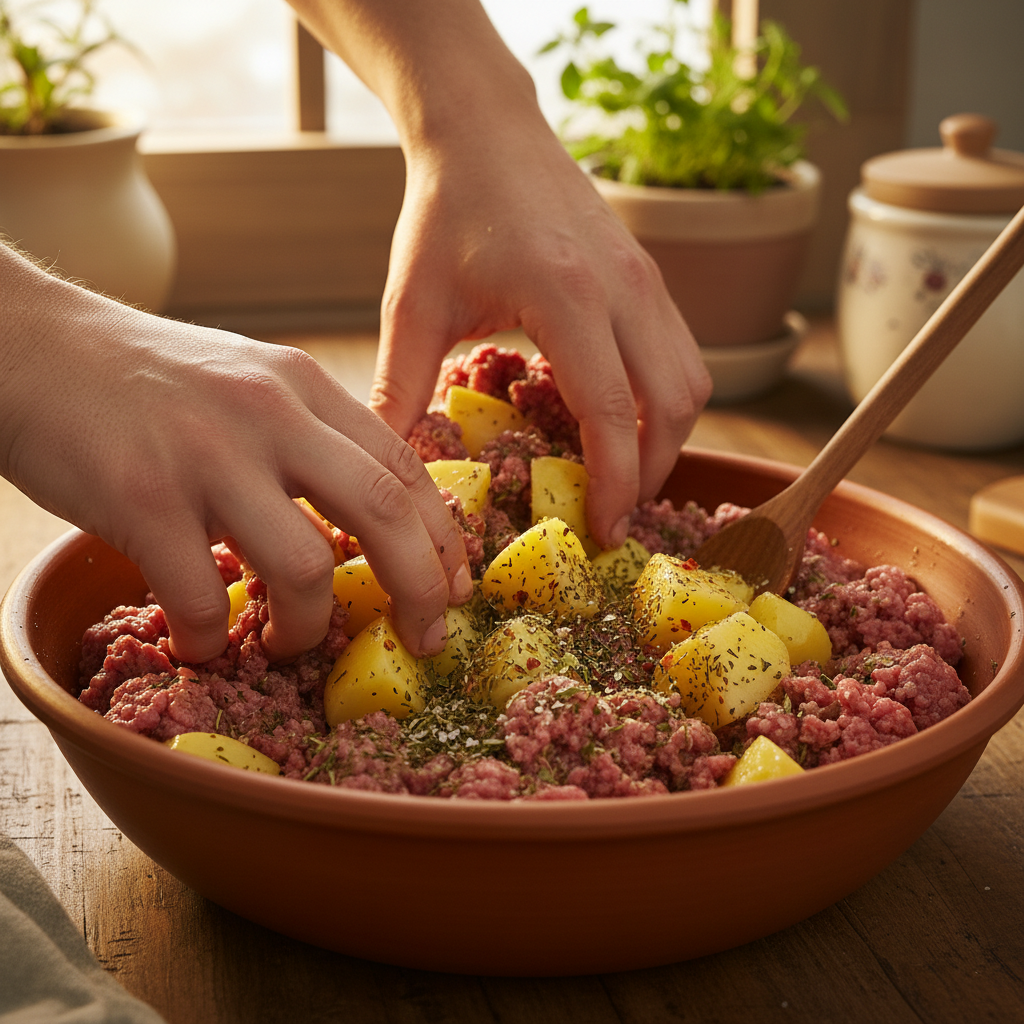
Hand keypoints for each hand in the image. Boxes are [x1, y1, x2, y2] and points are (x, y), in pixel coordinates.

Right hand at [0, 248, 471, 662]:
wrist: (29, 345)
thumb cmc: (145, 379)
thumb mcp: (249, 382)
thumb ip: (310, 436)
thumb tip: (369, 517)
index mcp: (303, 387)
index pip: (405, 465)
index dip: (441, 537)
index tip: (455, 587)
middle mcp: (269, 414)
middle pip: (384, 512)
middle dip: (419, 589)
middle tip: (425, 641)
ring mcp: (207, 454)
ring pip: (304, 566)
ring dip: (306, 626)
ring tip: (285, 641)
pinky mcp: (141, 496)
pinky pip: (202, 595)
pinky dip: (209, 636)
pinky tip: (201, 640)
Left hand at [287, 0, 711, 550]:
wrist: (485, 132)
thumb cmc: (445, 215)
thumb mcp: (411, 307)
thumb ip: (399, 389)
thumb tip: (386, 468)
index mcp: (567, 296)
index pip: (614, 413)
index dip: (616, 485)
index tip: (603, 531)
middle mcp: (625, 288)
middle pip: (675, 405)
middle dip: (652, 473)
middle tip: (612, 517)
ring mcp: (648, 279)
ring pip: (692, 383)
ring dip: (667, 439)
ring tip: (623, 479)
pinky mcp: (651, 277)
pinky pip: (681, 355)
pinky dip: (664, 403)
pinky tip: (624, 424)